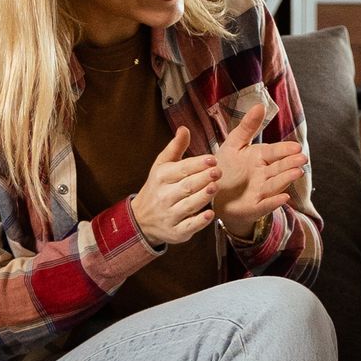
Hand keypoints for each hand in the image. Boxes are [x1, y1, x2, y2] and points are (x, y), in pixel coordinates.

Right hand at [131, 126, 218, 247]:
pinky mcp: (176, 232)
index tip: (212, 159)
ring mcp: (170, 215)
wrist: (142, 219)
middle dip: (202, 179)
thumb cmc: (158, 187)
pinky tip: (211, 214)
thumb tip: (185, 128)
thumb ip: (176, 148)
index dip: (197, 164)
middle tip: (219, 171)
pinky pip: (188, 226)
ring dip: (203, 197)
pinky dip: (199, 221)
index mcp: (161, 177)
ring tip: (216, 187)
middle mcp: (164, 196)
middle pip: (186, 187)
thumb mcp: (162, 166)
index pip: (181, 169)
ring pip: (188, 206)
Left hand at [208, 107, 309, 240]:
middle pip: (279, 168)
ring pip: (276, 184)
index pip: (274, 152)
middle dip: (290, 163)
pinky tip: (284, 197)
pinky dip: (274, 201)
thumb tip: (260, 105)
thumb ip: (247, 127)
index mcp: (260, 157)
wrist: (213, 195)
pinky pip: (266, 204)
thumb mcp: (234, 145)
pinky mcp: (255, 207)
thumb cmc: (225, 168)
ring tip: (297, 172)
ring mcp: (261, 191)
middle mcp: (264, 174)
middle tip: (302, 158)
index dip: (284, 150)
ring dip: (286, 179)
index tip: (296, 147)